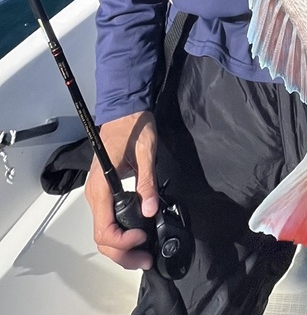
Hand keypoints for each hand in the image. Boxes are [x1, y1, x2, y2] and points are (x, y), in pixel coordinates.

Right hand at [85, 110, 158, 269]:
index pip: (104, 229)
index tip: (144, 237)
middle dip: (122, 254)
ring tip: (143, 253)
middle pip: (102, 237)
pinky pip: (107, 220)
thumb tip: (150, 209)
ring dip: (121, 247)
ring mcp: (97, 194)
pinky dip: (119, 234)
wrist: (124, 110)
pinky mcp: (103, 192)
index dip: (123, 242)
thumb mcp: (146, 152)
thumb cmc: (134, 126)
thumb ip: (147, 182)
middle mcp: (94, 194)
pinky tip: (136, 235)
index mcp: (101, 185)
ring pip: (103, 232)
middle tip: (146, 259)